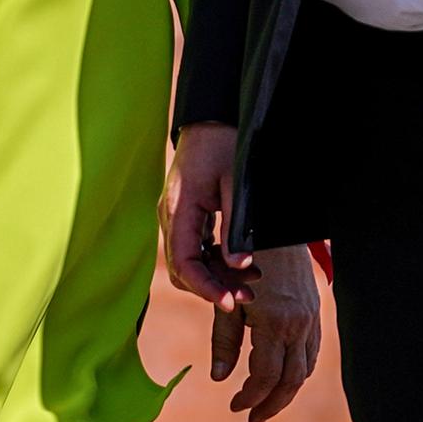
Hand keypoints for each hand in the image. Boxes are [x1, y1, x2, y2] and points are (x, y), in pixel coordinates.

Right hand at [162, 123, 260, 303]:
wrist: (211, 118)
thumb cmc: (224, 144)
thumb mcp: (236, 183)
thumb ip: (236, 225)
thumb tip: (239, 265)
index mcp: (179, 208)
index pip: (184, 262)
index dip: (206, 287)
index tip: (231, 303)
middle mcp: (170, 216)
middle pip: (183, 268)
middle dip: (214, 287)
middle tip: (249, 296)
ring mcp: (175, 216)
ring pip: (189, 261)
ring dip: (216, 276)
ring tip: (252, 280)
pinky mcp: (184, 214)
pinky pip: (193, 248)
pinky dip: (214, 261)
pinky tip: (240, 263)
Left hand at [209, 246, 324, 421]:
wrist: (273, 226)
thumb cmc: (240, 259)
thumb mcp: (225, 298)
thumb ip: (224, 340)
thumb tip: (218, 378)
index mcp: (274, 322)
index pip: (265, 376)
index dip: (250, 396)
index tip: (235, 405)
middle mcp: (298, 324)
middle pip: (290, 380)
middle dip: (271, 404)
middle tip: (252, 418)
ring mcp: (311, 319)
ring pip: (305, 369)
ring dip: (287, 391)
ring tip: (267, 404)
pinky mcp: (316, 312)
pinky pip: (312, 351)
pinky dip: (299, 370)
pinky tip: (284, 377)